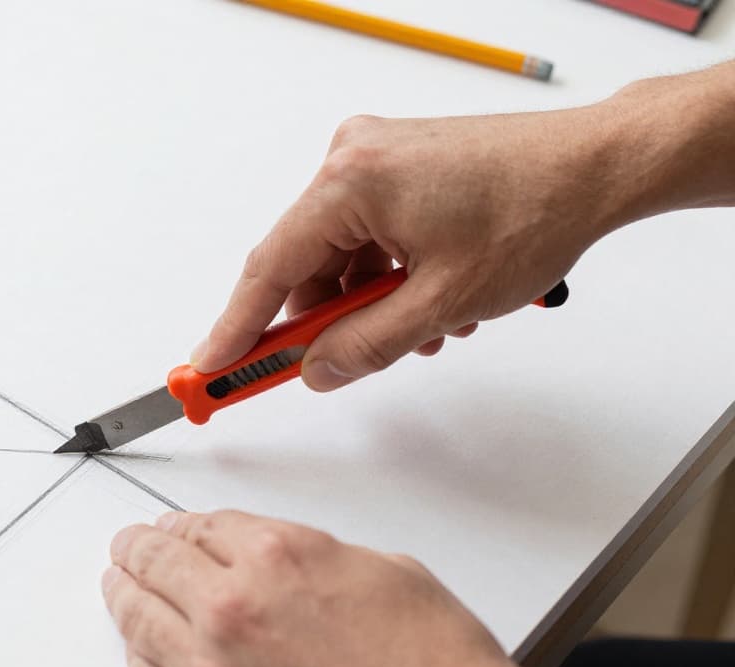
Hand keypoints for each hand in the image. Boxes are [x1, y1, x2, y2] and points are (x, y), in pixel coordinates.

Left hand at [103, 511, 647, 666]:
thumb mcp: (380, 569)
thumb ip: (311, 555)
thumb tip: (281, 559)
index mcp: (277, 555)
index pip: (202, 527)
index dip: (181, 524)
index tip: (172, 528)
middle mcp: (233, 608)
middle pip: (156, 563)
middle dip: (138, 550)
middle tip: (127, 548)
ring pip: (138, 619)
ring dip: (124, 596)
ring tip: (119, 587)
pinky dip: (138, 662)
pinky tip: (140, 653)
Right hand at [191, 107, 615, 390]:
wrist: (597, 165)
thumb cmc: (534, 210)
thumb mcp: (441, 302)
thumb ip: (366, 345)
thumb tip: (317, 370)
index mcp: (349, 181)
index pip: (270, 268)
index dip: (237, 327)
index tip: (208, 368)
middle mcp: (353, 158)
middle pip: (305, 263)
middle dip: (324, 322)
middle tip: (322, 369)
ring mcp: (376, 157)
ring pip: (342, 254)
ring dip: (368, 303)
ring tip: (422, 330)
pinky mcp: (400, 165)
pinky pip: (369, 235)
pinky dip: (388, 275)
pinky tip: (429, 300)